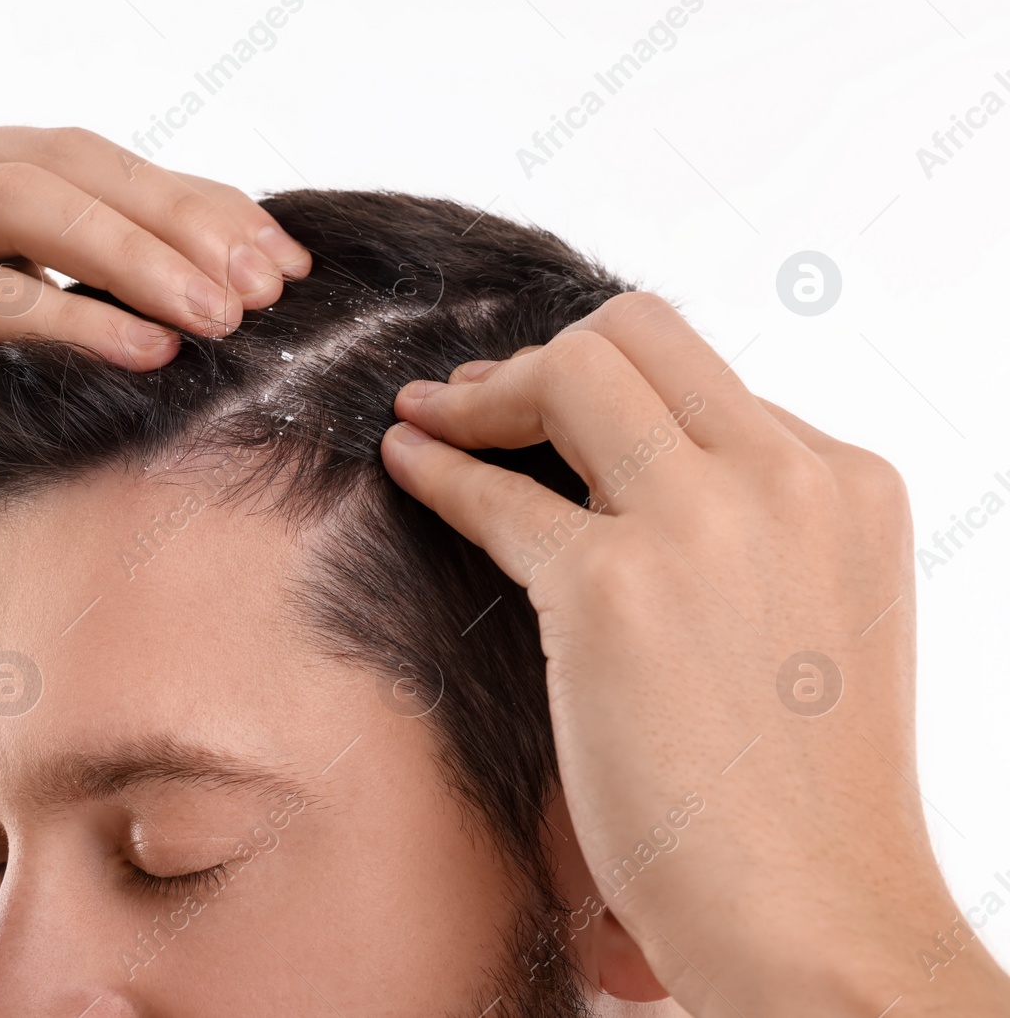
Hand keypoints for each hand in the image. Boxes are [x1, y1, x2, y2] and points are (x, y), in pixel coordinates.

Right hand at [0, 124, 310, 572]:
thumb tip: (253, 285)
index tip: (289, 264)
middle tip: (268, 289)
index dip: (200, 205)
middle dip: (183, 226)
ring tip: (224, 319)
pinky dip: (69, 319)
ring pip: (30, 207)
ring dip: (139, 262)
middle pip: (73, 168)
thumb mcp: (37, 357)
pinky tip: (146, 351)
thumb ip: (108, 301)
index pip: (100, 166)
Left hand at [380, 293, 1009, 1014]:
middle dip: (548, 356)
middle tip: (483, 396)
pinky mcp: (615, 588)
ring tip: (433, 414)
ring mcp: (704, 523)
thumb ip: (747, 533)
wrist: (814, 917)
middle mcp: (786, 479)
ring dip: (487, 390)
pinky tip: (404, 461)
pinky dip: (439, 466)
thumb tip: (629, 479)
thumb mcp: (811, 620)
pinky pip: (496, 491)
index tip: (554, 413)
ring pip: (574, 369)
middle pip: (641, 334)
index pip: (706, 383)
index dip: (619, 394)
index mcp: (846, 484)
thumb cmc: (800, 796)